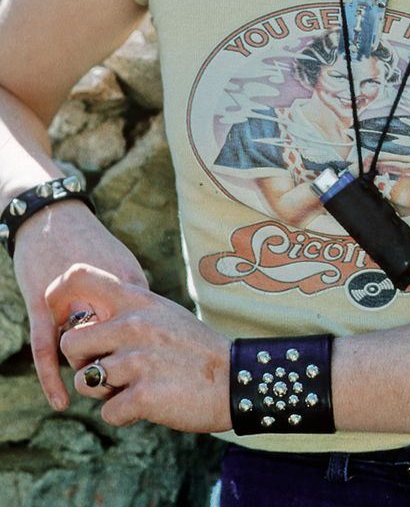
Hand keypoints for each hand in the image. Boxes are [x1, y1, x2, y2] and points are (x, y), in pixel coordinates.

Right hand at [12, 200, 148, 410]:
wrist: (52, 217)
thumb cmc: (90, 243)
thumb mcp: (123, 264)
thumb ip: (137, 295)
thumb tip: (156, 329)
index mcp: (127, 283)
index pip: (145, 332)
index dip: (149, 356)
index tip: (158, 373)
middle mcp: (101, 293)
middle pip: (115, 346)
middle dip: (119, 368)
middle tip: (125, 380)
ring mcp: (70, 299)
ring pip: (81, 350)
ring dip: (88, 371)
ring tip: (99, 384)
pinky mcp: (41, 304)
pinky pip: (46, 349)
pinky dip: (53, 379)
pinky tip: (62, 402)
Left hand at [52, 264, 231, 431]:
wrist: (235, 378)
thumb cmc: (194, 348)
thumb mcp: (162, 313)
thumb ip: (127, 312)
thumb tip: (86, 321)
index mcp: (137, 300)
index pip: (80, 278)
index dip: (58, 295)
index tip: (61, 314)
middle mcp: (133, 324)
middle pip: (70, 343)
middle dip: (83, 362)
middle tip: (109, 369)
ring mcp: (137, 360)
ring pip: (85, 382)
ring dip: (105, 392)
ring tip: (134, 386)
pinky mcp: (143, 396)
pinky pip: (108, 413)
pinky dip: (124, 415)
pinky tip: (149, 404)